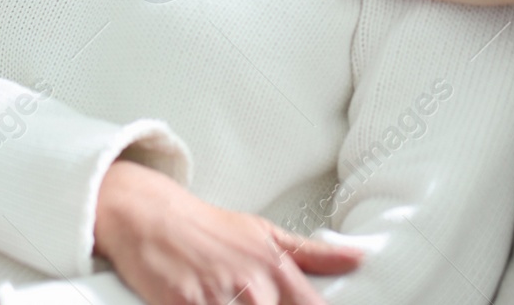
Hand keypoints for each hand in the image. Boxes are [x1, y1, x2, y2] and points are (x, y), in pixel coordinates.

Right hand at [96, 161, 361, 304]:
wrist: (153, 217)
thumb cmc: (211, 229)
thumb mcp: (266, 234)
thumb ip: (314, 254)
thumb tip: (359, 258)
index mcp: (278, 268)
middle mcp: (253, 285)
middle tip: (251, 300)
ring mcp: (219, 297)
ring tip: (230, 300)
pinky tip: (207, 304)